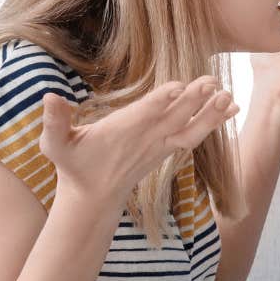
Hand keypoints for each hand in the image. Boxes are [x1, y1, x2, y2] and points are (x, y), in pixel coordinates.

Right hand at [40, 76, 238, 209]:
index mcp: (121, 132)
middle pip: (173, 118)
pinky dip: (212, 122)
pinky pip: (194, 135)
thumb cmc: (72, 166)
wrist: (92, 198)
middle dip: (194, 101)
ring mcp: (159, 146)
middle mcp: (145, 139)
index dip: (161, 101)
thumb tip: (49, 96)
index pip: (144, 114)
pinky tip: (230, 107)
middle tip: (213, 82)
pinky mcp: (166, 150)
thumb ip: (54, 122)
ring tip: (230, 96)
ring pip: (189, 128)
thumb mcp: (54, 144)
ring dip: (211, 113)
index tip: (179, 87)